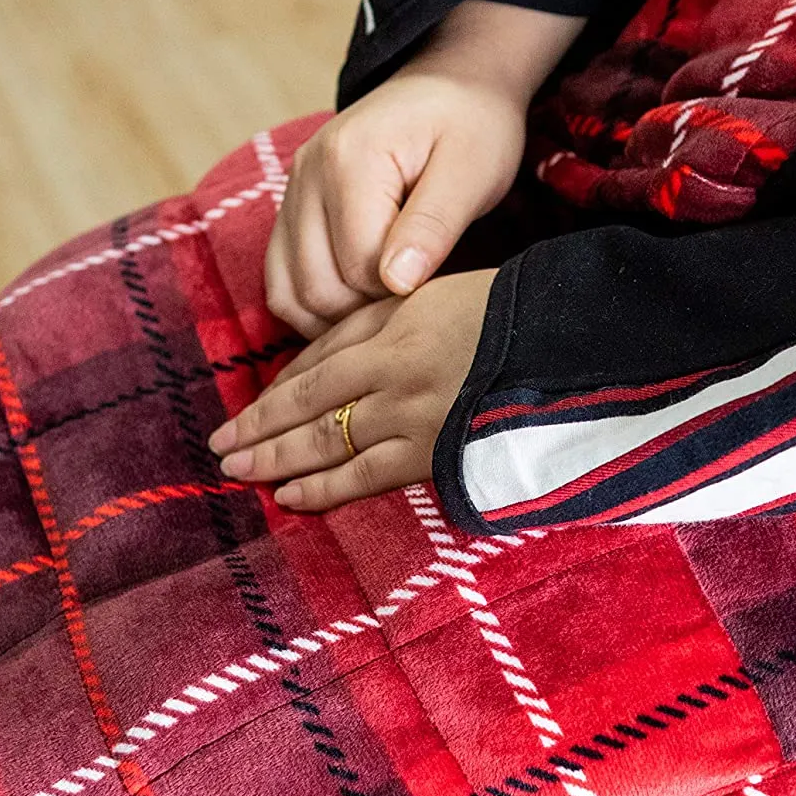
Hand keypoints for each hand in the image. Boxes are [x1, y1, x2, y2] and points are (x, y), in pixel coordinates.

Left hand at [209, 268, 496, 510]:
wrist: (577, 345)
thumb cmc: (511, 316)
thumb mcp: (438, 297)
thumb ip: (381, 323)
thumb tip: (323, 358)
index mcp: (393, 327)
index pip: (316, 366)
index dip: (274, 393)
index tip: (244, 413)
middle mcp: (393, 372)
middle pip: (307, 406)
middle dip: (258, 430)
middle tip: (219, 450)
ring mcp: (412, 416)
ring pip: (325, 443)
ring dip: (277, 461)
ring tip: (239, 474)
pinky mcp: (434, 454)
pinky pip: (366, 477)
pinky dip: (323, 489)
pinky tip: (290, 498)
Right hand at [265, 0, 584, 338]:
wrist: (449, 88)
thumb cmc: (470, 127)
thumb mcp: (472, 170)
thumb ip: (433, 225)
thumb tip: (397, 283)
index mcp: (349, 159)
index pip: (360, 269)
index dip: (401, 292)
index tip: (435, 277)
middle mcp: (305, 174)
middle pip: (319, 289)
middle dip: (367, 310)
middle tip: (414, 293)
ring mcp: (290, 193)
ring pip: (291, 297)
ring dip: (338, 317)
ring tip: (386, 298)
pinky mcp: (287, 212)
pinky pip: (280, 286)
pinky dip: (312, 309)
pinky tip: (354, 302)